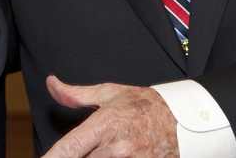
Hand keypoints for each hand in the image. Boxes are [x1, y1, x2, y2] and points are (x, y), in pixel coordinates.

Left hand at [41, 74, 179, 157]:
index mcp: (105, 124)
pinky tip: (105, 156)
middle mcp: (116, 148)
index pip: (69, 149)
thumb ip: (76, 95)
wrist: (183, 121)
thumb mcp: (109, 93)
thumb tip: (52, 84)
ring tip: (95, 151)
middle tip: (71, 153)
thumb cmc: (145, 105)